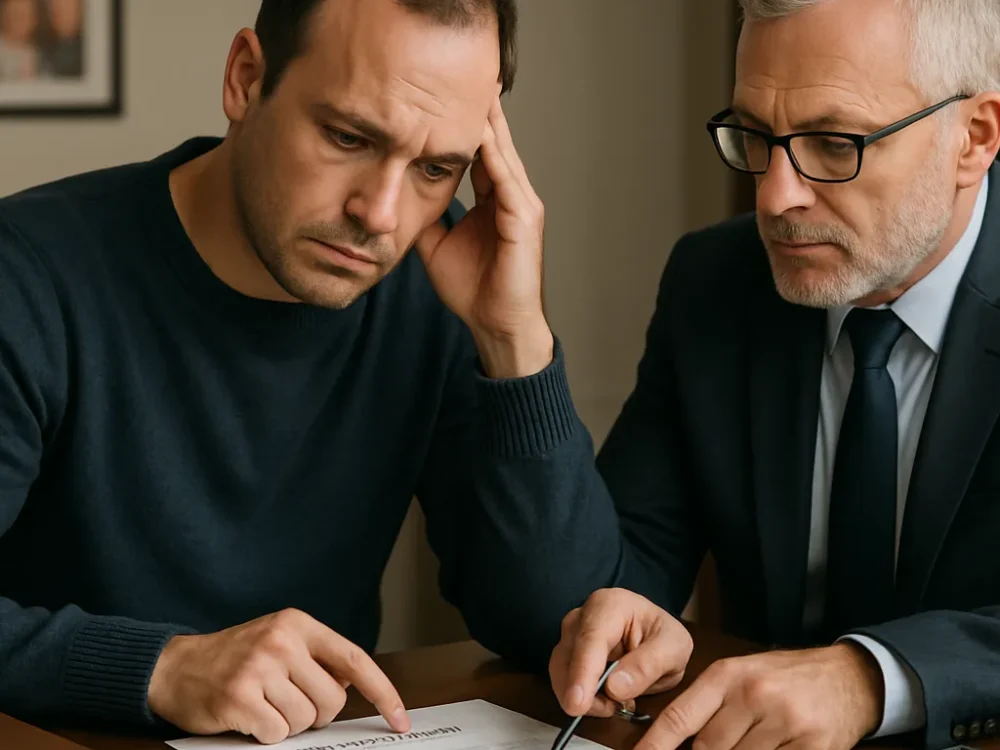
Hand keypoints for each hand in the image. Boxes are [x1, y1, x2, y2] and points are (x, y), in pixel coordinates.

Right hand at [148, 609, 408, 744]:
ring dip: (286, 725)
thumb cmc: (235, 659)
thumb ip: (315, 660)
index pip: (355, 661)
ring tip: (263, 705)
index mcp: (298, 624)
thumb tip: (352, 689)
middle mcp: (282, 641)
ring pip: (305, 721)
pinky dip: (265, 735)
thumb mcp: (279, 643)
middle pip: (331, 702)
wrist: (173, 667)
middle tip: (286, 703)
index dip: (383, 693)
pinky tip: (247, 717)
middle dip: (315, 714)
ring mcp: (260, 667)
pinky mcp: (239, 697)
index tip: (401, 719)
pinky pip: (277, 734)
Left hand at [416, 97, 552, 378]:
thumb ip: (425, 215)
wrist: (496, 325)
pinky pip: (506, 180)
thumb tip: (399, 195)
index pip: (481, 154)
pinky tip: (479, 134)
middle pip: (497, 144)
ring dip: (489, 124)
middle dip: (484, 112)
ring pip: (503, 154)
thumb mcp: (436, 244)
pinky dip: (493, 155)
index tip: (447, 98)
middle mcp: (513, 198)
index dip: (465, 127)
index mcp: (495, 202)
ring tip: (477, 92)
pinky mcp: (524, 220)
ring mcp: (522, 207)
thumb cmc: (473, 291)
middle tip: (472, 76)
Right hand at [550, 589, 693, 717]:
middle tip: (613, 709)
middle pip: (568, 656)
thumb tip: (614, 688)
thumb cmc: (663, 637)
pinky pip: (563, 679)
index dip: (582, 673)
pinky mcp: (567, 653)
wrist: (655, 637)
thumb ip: (648, 665)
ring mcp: (571, 634)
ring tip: (614, 705)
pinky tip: (604, 701)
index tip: (578, 703)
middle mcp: (582, 616)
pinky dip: (581, 697)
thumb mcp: (673, 648)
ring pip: (560, 670)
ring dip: (582, 697)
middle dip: (583, 691)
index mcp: (610, 606)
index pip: (590, 640)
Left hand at [635, 644, 883, 749]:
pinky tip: (773, 748)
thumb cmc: (784, 679)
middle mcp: (753, 696)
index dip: (655, 746)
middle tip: (720, 743)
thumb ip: (709, 706)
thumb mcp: (741, 676)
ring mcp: (784, 722)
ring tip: (752, 740)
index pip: (680, 718)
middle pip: (707, 748)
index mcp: (728, 675)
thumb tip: (674, 742)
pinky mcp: (811, 746)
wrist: (846, 678)